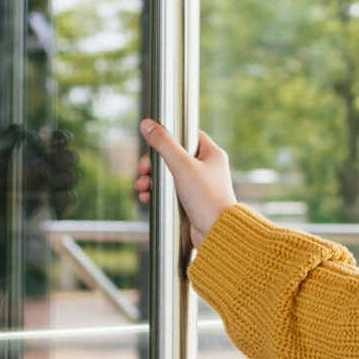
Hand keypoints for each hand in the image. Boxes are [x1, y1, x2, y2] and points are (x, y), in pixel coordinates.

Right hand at [136, 120, 238, 251]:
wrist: (217, 234)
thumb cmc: (206, 198)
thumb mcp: (182, 166)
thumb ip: (164, 144)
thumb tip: (147, 124)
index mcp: (211, 154)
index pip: (187, 135)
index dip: (167, 137)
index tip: (151, 144)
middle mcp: (207, 168)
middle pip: (173, 156)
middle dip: (153, 164)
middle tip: (142, 171)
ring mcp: (199, 186)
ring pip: (169, 176)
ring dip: (152, 180)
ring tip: (141, 187)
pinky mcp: (192, 202)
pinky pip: (170, 192)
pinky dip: (157, 194)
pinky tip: (147, 198)